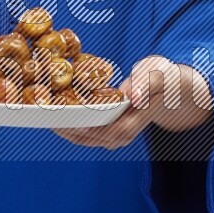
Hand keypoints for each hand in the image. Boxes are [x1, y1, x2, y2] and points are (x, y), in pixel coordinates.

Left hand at [50, 55, 207, 148]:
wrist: (170, 88)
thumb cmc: (164, 77)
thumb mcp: (160, 74)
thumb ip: (147, 83)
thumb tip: (133, 96)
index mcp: (135, 122)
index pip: (106, 130)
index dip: (84, 126)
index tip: (64, 118)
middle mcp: (123, 135)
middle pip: (88, 138)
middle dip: (65, 128)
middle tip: (43, 115)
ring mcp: (114, 136)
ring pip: (83, 138)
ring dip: (63, 129)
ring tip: (43, 115)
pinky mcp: (107, 131)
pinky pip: (83, 132)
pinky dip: (68, 125)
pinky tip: (54, 114)